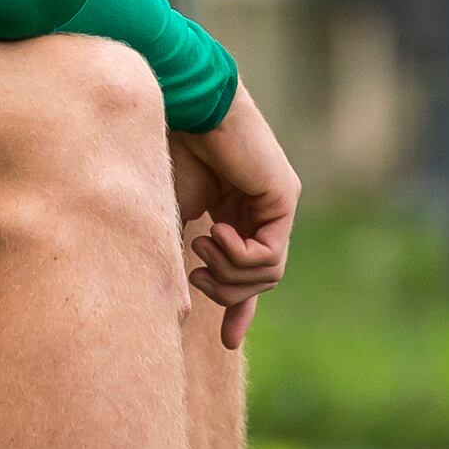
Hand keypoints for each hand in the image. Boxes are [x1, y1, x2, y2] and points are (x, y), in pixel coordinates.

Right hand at [167, 84, 299, 351]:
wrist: (178, 106)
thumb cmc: (164, 151)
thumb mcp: (171, 218)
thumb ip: (181, 258)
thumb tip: (180, 312)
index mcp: (235, 211)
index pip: (249, 272)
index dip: (239, 308)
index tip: (228, 342)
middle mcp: (261, 208)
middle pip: (260, 281)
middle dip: (227, 292)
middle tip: (197, 276)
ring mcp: (277, 202)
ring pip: (267, 275)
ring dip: (227, 271)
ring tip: (201, 243)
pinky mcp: (285, 196)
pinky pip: (270, 257)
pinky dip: (239, 255)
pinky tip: (217, 229)